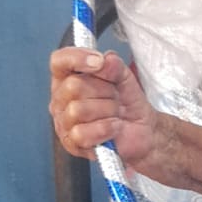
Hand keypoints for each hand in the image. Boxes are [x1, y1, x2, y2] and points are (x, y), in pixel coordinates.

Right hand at [49, 48, 155, 166]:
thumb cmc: (127, 104)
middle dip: (104, 91)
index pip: (59, 61)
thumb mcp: (126, 79)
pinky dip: (105, 129)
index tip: (99, 62)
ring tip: (115, 114)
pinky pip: (82, 133)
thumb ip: (116, 67)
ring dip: (107, 111)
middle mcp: (61, 99)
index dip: (77, 58)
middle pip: (73, 86)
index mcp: (68, 78)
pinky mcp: (72, 143)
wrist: (143, 131)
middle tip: (115, 98)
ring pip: (77, 110)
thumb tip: (107, 59)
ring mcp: (63, 122)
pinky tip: (113, 127)